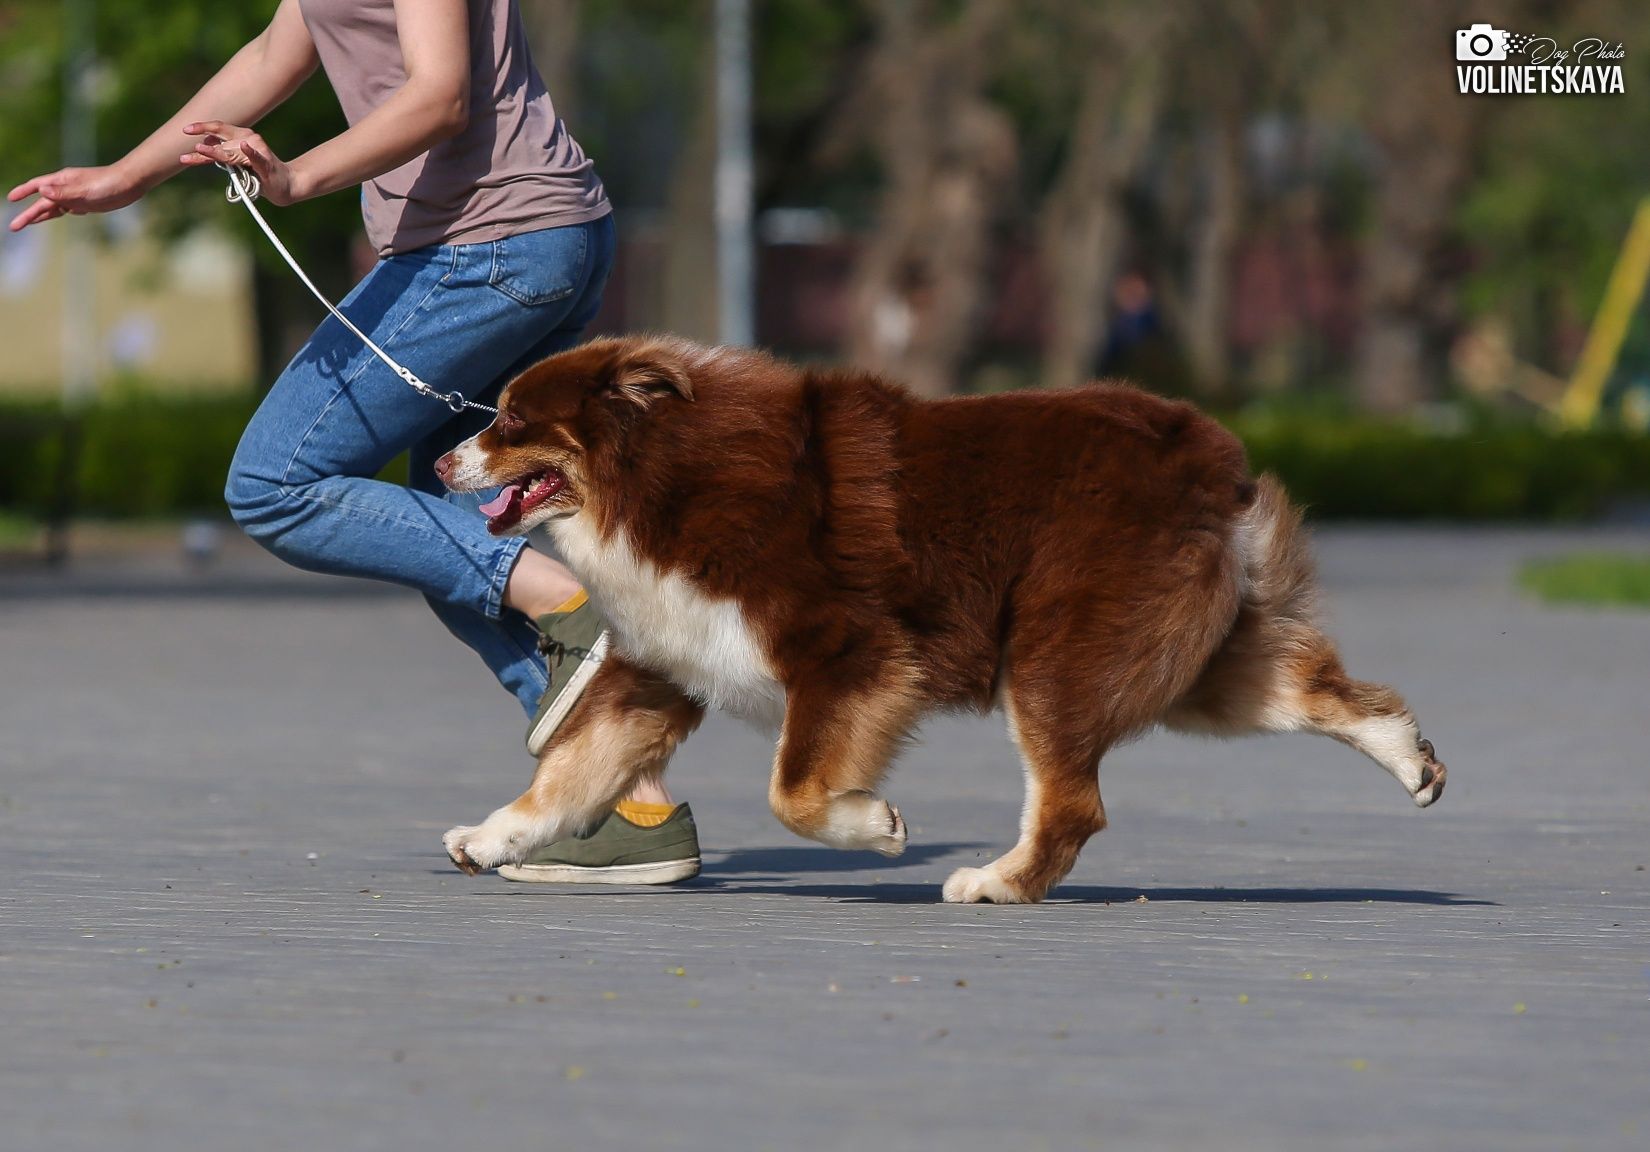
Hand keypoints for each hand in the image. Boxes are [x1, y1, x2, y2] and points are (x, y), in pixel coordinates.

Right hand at [6, 165, 143, 231]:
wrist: (130, 183)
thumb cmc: (107, 183)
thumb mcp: (85, 190)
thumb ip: (64, 192)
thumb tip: (41, 191)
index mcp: (62, 180)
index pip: (37, 186)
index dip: (23, 192)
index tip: (10, 199)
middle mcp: (66, 187)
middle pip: (42, 203)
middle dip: (28, 214)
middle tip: (14, 227)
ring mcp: (76, 196)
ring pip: (54, 208)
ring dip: (40, 215)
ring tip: (27, 224)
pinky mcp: (86, 203)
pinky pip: (68, 209)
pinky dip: (59, 214)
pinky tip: (54, 216)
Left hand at [179, 121, 303, 205]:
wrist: (285, 185)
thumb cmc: (260, 173)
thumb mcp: (238, 163)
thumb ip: (222, 154)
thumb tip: (201, 146)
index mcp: (240, 138)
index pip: (218, 129)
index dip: (201, 127)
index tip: (184, 129)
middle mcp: (248, 140)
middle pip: (221, 136)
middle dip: (202, 133)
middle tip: (186, 132)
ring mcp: (257, 152)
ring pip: (232, 151)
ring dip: (216, 151)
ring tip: (201, 148)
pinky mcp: (266, 165)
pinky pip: (257, 158)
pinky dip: (250, 153)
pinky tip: (244, 147)